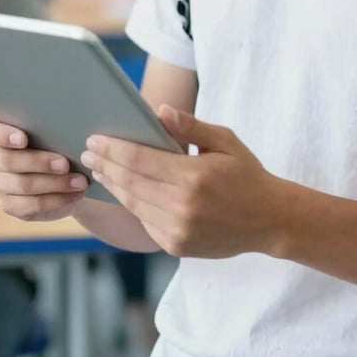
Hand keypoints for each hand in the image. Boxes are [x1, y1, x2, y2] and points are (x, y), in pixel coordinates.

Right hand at [0, 114, 88, 221]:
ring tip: (79, 181)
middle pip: (6, 160)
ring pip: (21, 184)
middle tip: (65, 164)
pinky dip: (56, 199)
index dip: (1, 134)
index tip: (23, 139)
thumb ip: (53, 122)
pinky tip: (74, 194)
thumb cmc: (61, 140)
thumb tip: (67, 118)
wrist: (69, 173)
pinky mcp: (9, 204)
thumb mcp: (58, 128)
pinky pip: (29, 204)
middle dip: (39, 162)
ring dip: (54, 183)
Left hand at [81, 105, 285, 257]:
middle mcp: (182, 207)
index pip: (140, 160)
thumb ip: (190, 126)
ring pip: (133, 204)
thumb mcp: (224, 141)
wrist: (269, 219)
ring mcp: (177, 230)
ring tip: (99, 168)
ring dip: (113, 185)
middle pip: (130, 183)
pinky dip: (131, 204)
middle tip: (88, 151)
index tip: (95, 139)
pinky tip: (122, 189)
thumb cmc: (247, 174)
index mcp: (193, 177)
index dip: (114, 149)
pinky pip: (145, 221)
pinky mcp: (176, 246)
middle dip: (106, 165)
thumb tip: (159, 111)